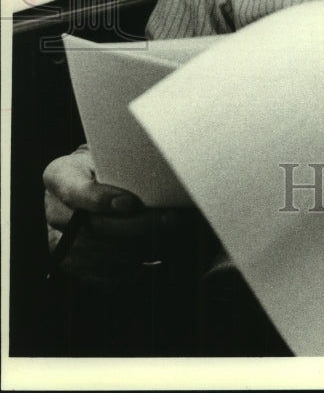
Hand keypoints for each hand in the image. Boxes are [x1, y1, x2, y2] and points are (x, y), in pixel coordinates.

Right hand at [44, 147, 196, 287]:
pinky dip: (122, 270)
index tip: (131, 203)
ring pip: (95, 254)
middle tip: (166, 221)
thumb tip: (156, 179)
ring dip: (133, 250)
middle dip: (132, 226)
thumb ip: (124, 165)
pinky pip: (94, 273)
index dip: (102, 200)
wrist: (99, 177)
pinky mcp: (71, 260)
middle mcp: (54, 209)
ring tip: (164, 240)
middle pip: (90, 227)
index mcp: (59, 175)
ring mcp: (59, 238)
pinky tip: (145, 261)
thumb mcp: (114, 153)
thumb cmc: (112, 162)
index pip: (75, 192)